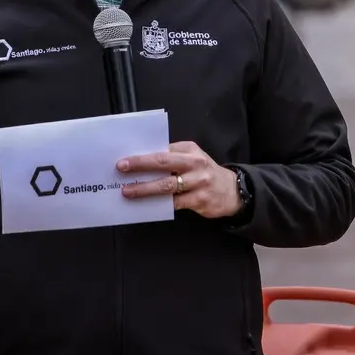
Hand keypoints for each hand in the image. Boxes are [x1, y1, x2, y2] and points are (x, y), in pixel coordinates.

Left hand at [117, 141, 242, 217]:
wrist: (233, 191)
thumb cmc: (205, 173)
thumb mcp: (193, 159)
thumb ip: (173, 158)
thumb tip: (143, 163)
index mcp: (190, 150)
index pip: (163, 149)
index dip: (143, 153)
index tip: (125, 156)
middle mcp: (195, 164)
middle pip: (163, 162)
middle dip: (140, 164)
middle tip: (121, 167)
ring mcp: (198, 182)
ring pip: (166, 185)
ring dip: (145, 188)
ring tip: (128, 191)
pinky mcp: (199, 200)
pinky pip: (174, 203)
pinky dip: (158, 204)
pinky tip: (145, 206)